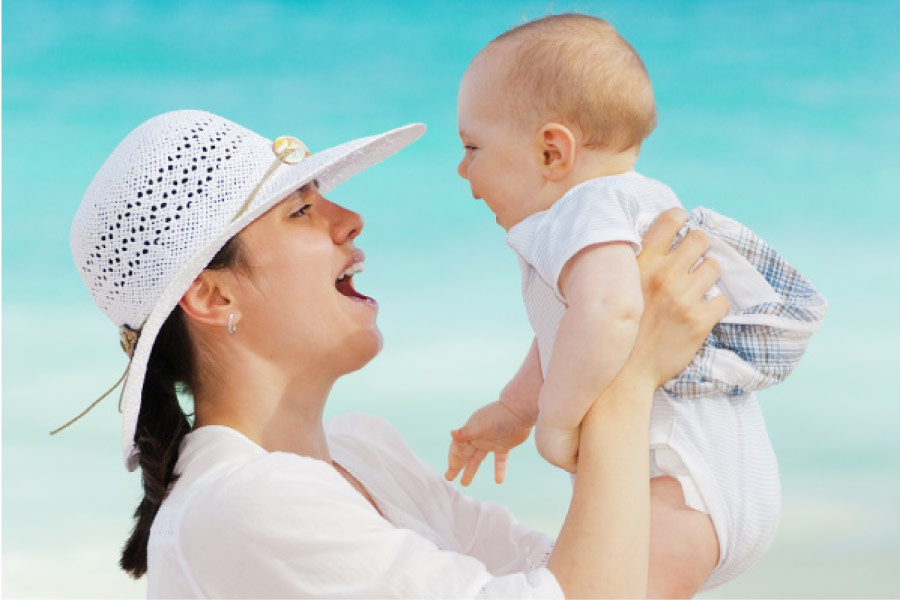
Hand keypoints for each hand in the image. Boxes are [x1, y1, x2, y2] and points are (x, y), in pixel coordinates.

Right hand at [445, 400, 533, 485]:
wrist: (522, 410)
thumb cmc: (500, 416)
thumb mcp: (482, 426)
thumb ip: (467, 432)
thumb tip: (451, 433)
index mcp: (471, 431)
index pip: (458, 447)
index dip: (453, 459)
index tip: (450, 471)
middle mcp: (479, 437)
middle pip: (465, 455)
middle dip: (457, 466)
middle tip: (449, 478)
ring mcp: (491, 442)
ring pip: (478, 459)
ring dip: (471, 470)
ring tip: (465, 483)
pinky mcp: (504, 446)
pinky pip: (499, 460)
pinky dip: (499, 470)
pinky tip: (498, 481)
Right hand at [632, 208, 730, 385]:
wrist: (622, 374)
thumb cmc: (618, 329)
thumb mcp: (617, 288)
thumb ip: (633, 264)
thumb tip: (651, 243)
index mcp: (641, 263)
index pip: (670, 220)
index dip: (680, 219)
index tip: (681, 228)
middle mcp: (664, 275)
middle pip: (700, 239)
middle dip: (698, 250)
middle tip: (691, 263)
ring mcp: (684, 298)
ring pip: (714, 267)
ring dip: (707, 277)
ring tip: (696, 289)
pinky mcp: (699, 321)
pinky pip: (722, 301)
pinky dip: (714, 306)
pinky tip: (701, 313)